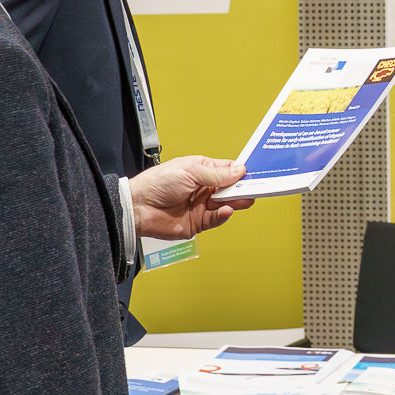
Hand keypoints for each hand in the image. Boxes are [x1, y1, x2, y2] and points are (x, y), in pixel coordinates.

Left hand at [128, 155, 252, 238]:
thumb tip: (239, 170)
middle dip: (242, 188)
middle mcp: (203, 188)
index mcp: (201, 171)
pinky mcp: (198, 223)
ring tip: (245, 200)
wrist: (139, 207)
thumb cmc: (157, 183)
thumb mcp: (189, 170)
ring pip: (226, 204)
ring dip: (236, 202)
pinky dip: (223, 215)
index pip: (227, 170)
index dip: (240, 172)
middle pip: (230, 189)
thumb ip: (216, 174)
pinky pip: (216, 219)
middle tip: (255, 188)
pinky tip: (226, 210)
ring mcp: (201, 206)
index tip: (254, 173)